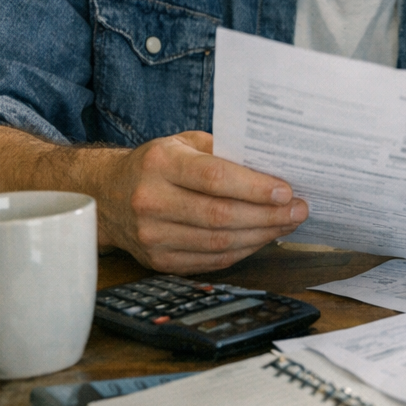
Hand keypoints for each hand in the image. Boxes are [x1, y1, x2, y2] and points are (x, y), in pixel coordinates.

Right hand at [95, 131, 306, 273]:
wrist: (107, 195)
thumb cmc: (158, 164)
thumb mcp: (184, 143)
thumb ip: (223, 151)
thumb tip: (273, 165)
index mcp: (161, 163)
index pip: (215, 178)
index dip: (254, 187)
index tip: (286, 191)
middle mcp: (151, 200)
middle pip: (221, 215)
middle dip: (267, 216)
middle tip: (299, 211)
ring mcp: (152, 235)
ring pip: (218, 243)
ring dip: (260, 236)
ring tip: (287, 225)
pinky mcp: (157, 261)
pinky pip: (210, 261)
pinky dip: (242, 252)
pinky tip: (261, 239)